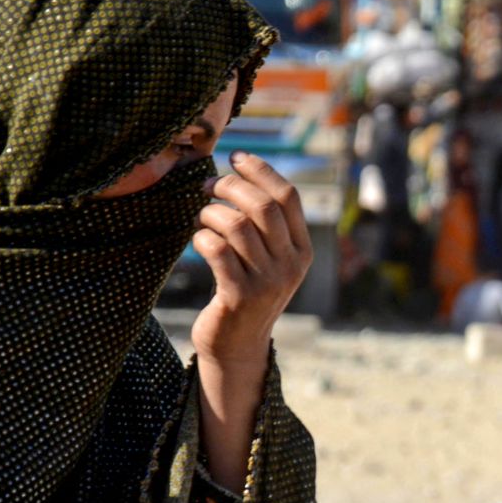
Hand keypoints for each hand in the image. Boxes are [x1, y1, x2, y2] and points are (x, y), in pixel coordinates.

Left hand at [189, 152, 312, 365]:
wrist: (237, 345)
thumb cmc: (246, 291)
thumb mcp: (269, 260)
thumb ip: (266, 226)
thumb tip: (240, 175)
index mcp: (303, 250)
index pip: (288, 197)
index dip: (261, 170)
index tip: (236, 157)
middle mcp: (291, 265)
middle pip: (262, 206)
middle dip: (230, 187)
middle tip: (209, 186)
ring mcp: (267, 281)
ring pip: (236, 224)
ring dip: (211, 213)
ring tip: (202, 218)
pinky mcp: (240, 295)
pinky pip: (215, 250)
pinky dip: (201, 238)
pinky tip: (198, 241)